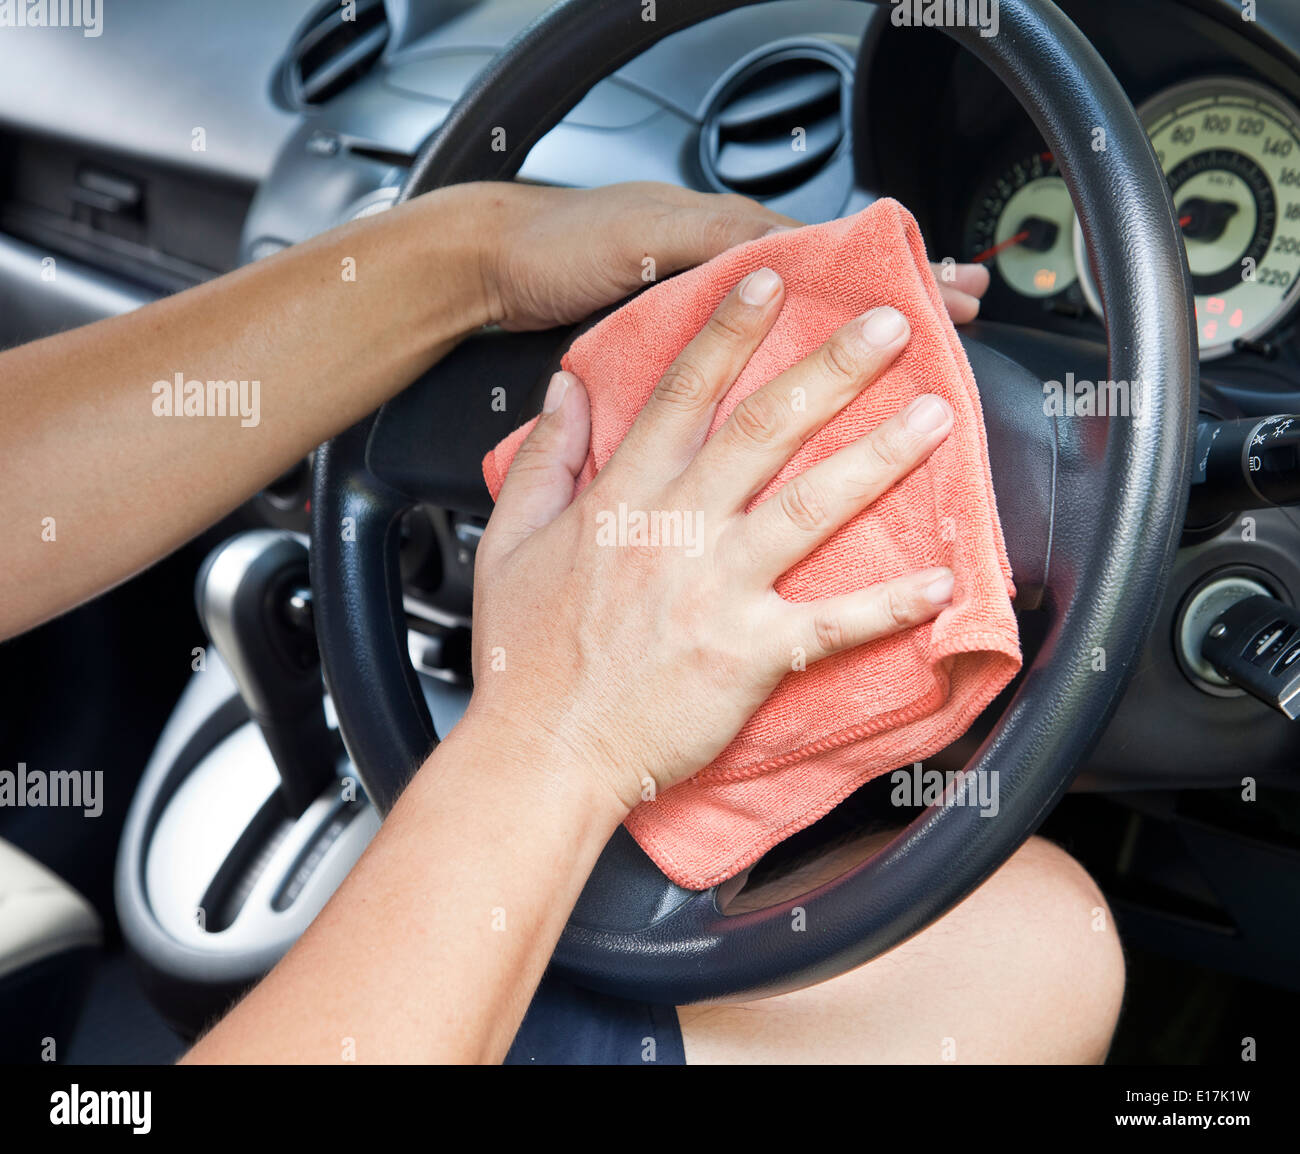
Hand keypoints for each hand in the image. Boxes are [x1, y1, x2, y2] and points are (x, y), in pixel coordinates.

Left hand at [464, 181, 987, 331]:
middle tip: (962, 310)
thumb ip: (718, 242)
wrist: (496, 269)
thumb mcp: (650, 231)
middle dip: (896, 298)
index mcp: (730, 243)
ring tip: (919, 350)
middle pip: (830, 294)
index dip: (890, 274)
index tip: (946, 287)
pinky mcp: (681, 359)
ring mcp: (707, 323)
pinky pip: (749, 367)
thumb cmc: (567, 243)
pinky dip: (793, 371)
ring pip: (797, 333)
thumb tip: (792, 259)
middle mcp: (727, 280)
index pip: (833, 258)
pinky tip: (824, 406)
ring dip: (858, 342)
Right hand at [467, 267, 956, 813]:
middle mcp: (678, 532)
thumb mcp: (510, 542)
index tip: (771, 281)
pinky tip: (942, 580)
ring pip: (810, 507)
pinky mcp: (749, 655)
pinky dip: (890, 605)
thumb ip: (544, 459)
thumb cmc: (524, 657)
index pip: (681, 393)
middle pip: (764, 430)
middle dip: (830, 369)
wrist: (543, 753)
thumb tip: (565, 390)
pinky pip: (833, 625)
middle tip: (888, 324)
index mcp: (623, 500)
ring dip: (878, 458)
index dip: (729, 331)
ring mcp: (718, 591)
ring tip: (934, 415)